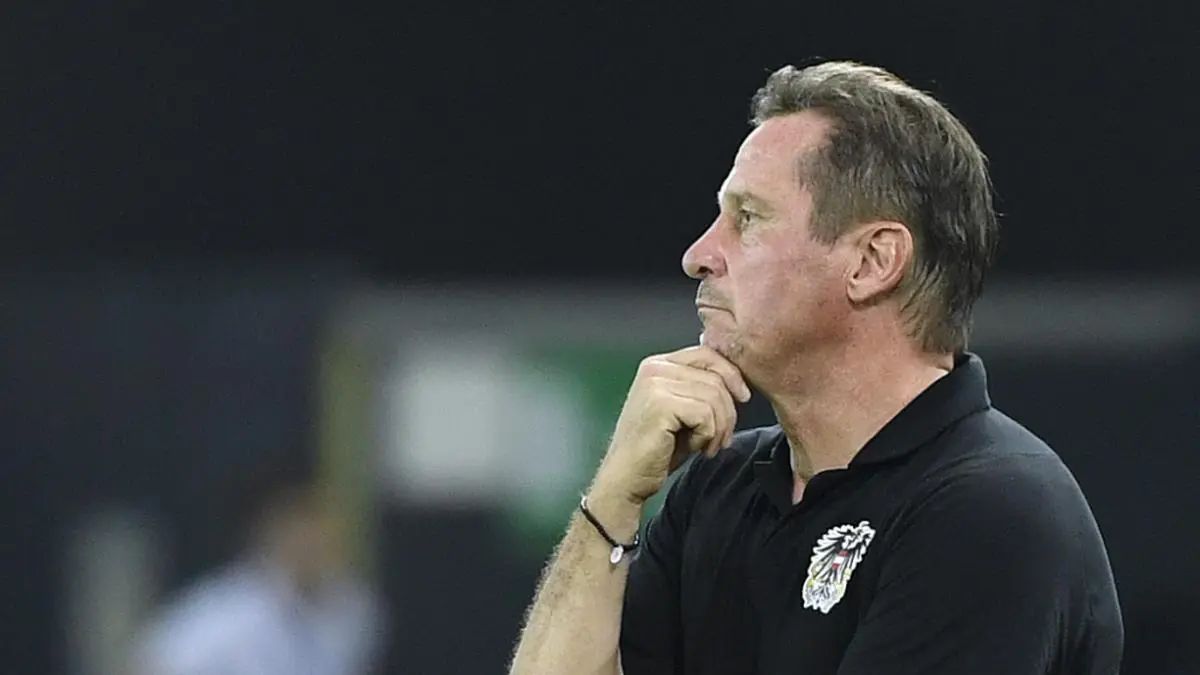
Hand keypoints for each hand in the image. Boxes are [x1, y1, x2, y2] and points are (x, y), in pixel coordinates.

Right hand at [593, 346, 750, 503]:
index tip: (743, 397)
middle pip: (716, 378)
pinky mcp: (660, 404)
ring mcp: (655, 384)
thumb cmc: (655, 449)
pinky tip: (694, 448)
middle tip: (719, 439)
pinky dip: (707, 435)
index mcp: (658, 365)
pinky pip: (706, 414)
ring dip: (719, 428)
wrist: (626, 478)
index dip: (732, 375)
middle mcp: (654, 368)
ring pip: (714, 397)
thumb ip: (700, 388)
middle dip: (728, 412)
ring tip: (707, 446)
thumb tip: (737, 382)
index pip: (708, 354)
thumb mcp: (682, 410)